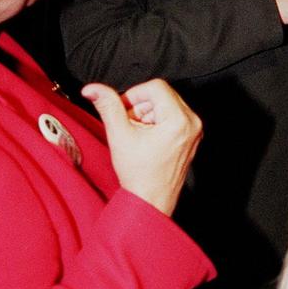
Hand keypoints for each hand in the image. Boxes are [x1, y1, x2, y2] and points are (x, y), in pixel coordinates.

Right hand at [82, 79, 201, 216]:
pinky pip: (173, 117)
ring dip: (148, 114)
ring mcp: (194, 131)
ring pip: (167, 105)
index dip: (134, 95)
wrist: (150, 201)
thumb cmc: (139, 175)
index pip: (155, 87)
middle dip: (140, 106)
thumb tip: (93, 89)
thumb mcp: (119, 134)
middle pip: (162, 94)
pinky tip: (147, 140)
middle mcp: (192, 123)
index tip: (124, 112)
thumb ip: (107, 106)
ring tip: (138, 135)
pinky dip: (157, 122)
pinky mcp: (191, 138)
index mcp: (179, 120)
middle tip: (130, 126)